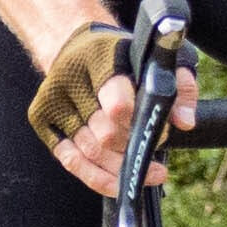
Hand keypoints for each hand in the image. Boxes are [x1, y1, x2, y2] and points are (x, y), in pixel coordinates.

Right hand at [27, 18, 186, 192]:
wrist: (71, 42)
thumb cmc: (121, 54)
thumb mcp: (156, 58)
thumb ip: (179, 85)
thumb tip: (185, 122)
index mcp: (99, 58)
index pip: (117, 105)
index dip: (140, 127)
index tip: (159, 132)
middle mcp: (69, 79)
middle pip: (104, 134)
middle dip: (132, 148)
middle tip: (151, 148)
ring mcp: (52, 100)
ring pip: (89, 151)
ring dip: (119, 168)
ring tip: (146, 172)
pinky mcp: (41, 118)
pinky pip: (69, 160)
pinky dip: (95, 178)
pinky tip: (118, 185)